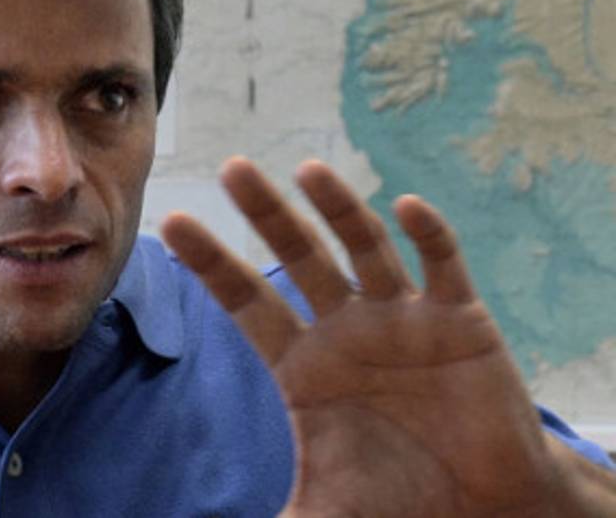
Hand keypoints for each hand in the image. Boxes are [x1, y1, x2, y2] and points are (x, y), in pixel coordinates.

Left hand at [161, 157, 576, 516]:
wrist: (480, 508)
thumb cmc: (395, 501)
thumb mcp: (321, 513)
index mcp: (301, 363)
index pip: (245, 301)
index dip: (210, 263)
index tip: (171, 222)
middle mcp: (344, 328)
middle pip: (297, 258)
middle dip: (268, 214)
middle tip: (234, 168)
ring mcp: (401, 317)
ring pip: (363, 248)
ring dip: (340, 209)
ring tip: (309, 171)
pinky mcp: (458, 320)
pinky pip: (441, 265)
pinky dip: (426, 235)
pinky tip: (405, 207)